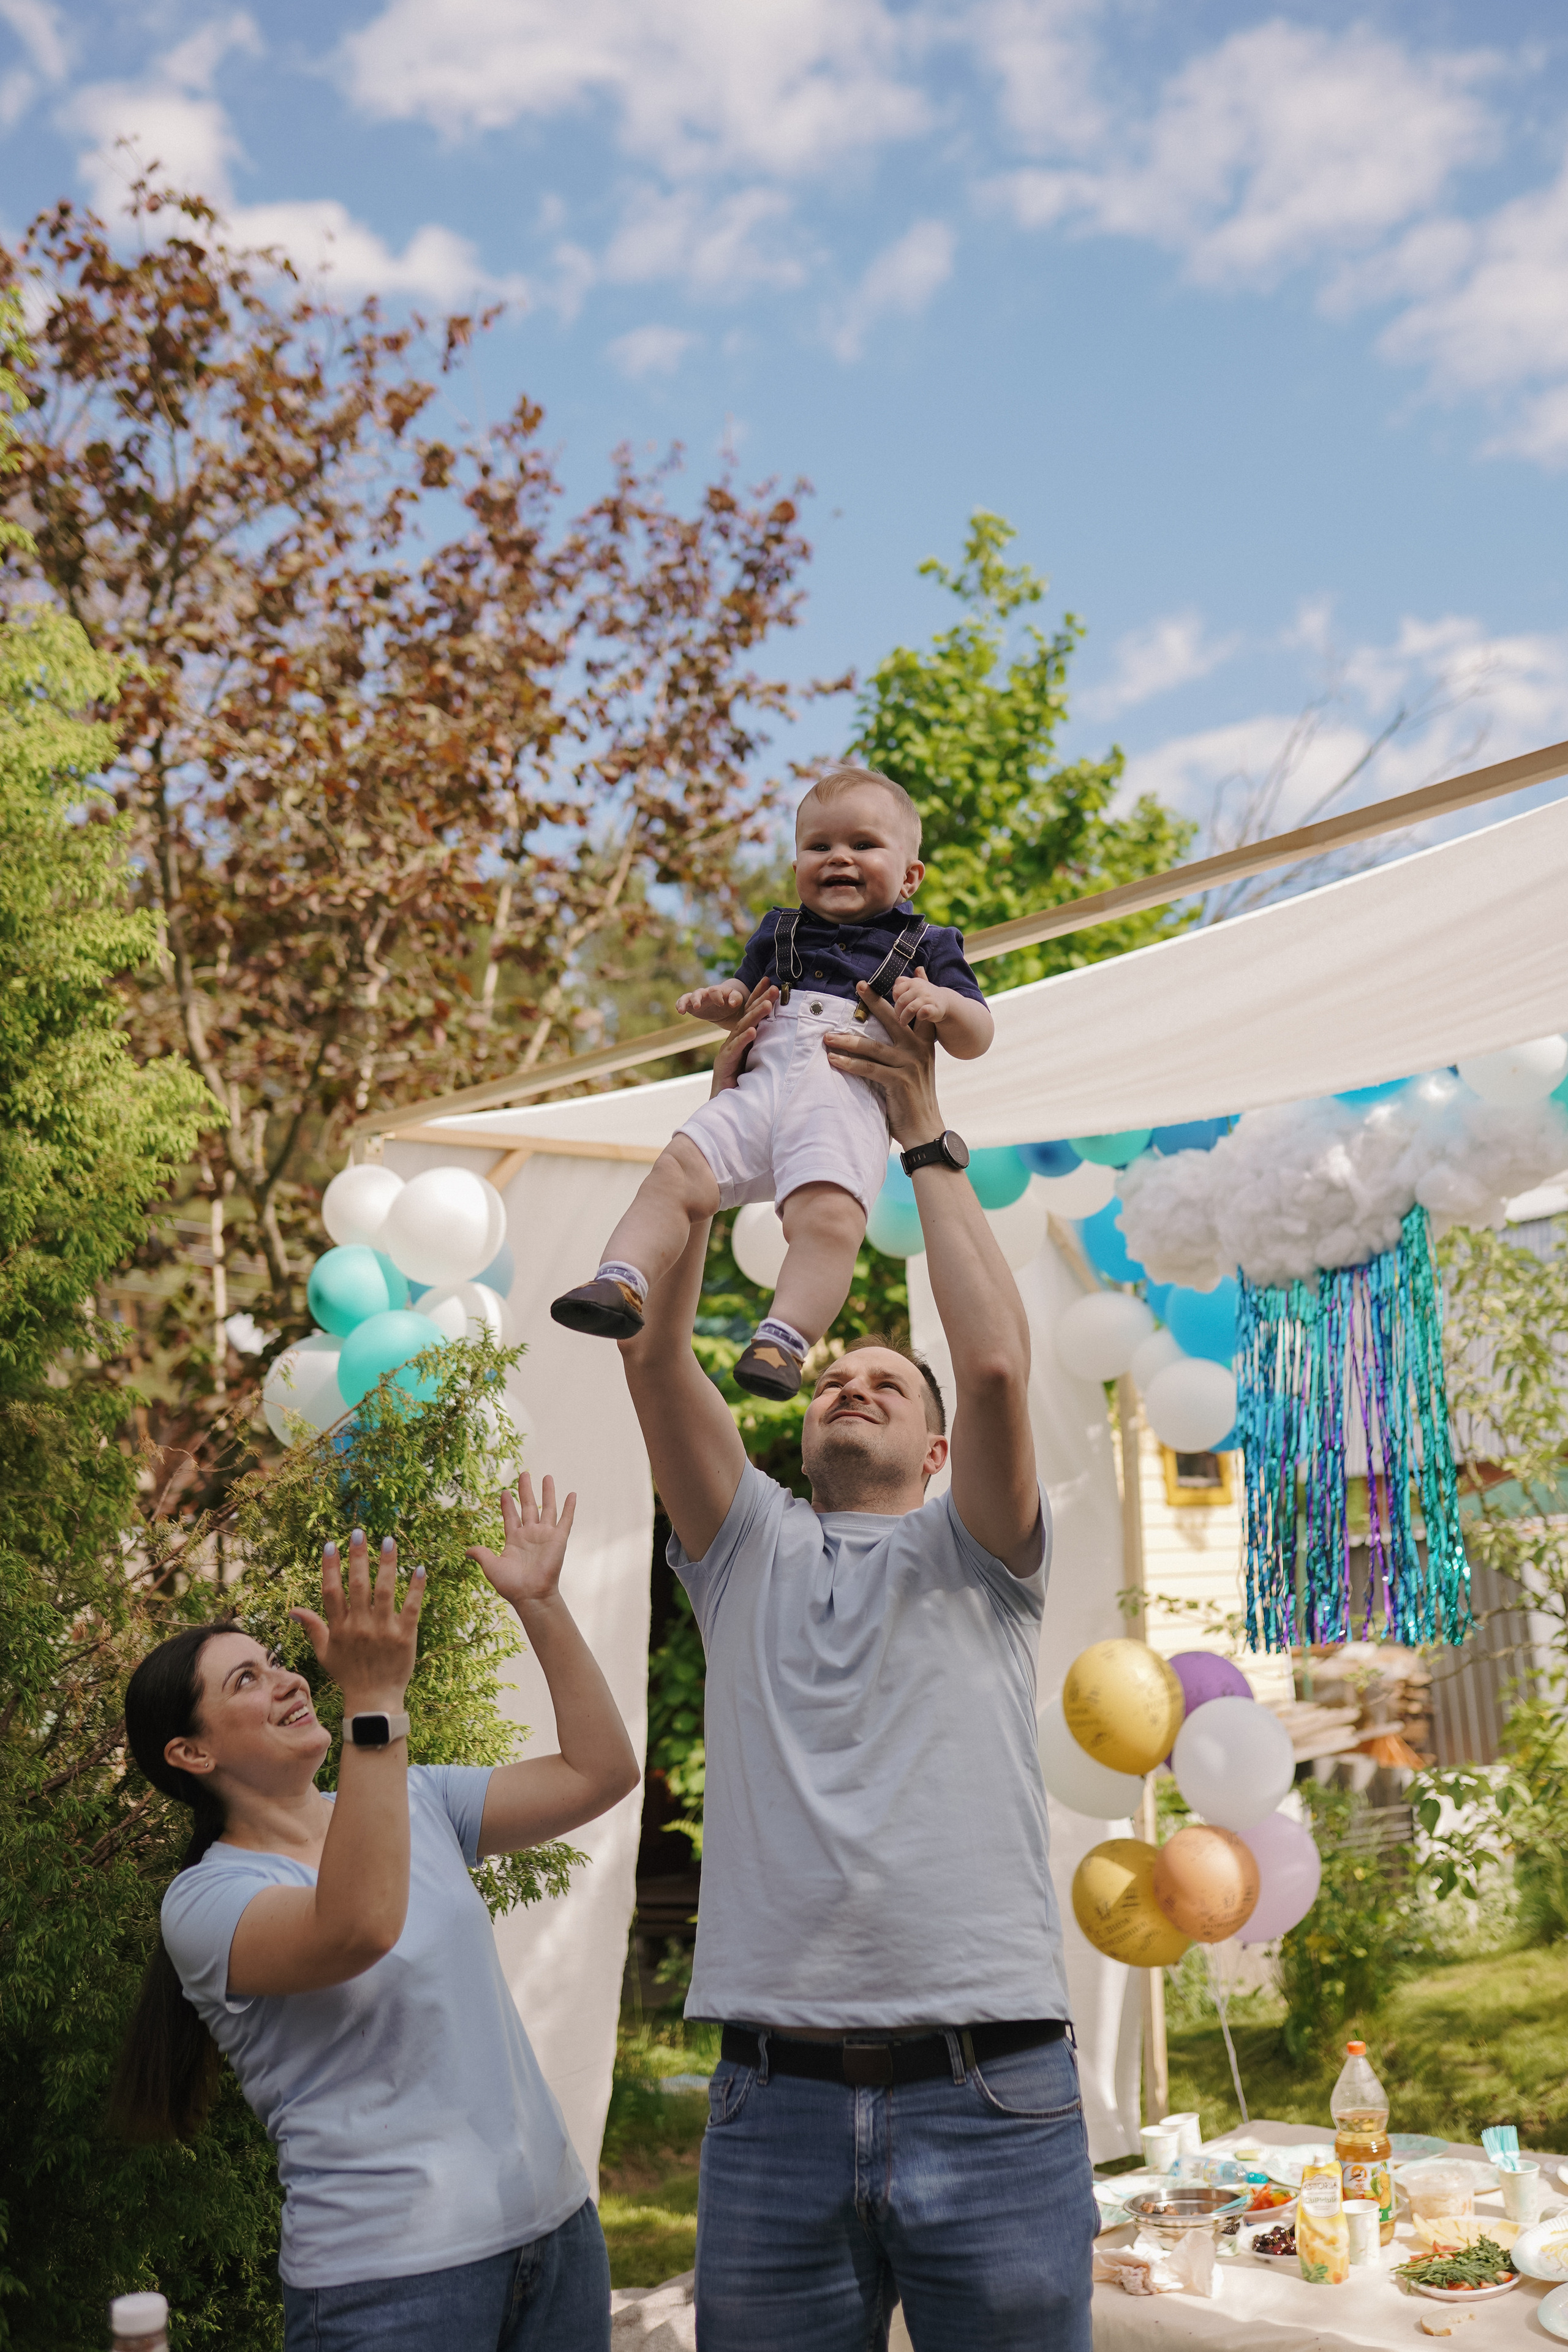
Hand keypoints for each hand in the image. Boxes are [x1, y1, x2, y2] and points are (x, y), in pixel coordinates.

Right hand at [290, 1527, 422, 1713]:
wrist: (374, 1700)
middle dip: (358, 1557)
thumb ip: (312, 1628)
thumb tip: (293, 1610)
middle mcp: (359, 1627)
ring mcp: (383, 1631)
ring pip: (384, 1592)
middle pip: (357, 1586)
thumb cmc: (348, 1675)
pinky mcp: (405, 1636)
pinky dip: (416, 1589)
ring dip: (387, 1565)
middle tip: (359, 1532)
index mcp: (339, 1629)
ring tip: (389, 1541)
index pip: (331, 1592)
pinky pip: (411, 1608)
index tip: (331, 1544)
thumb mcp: (325, 1653)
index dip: (330, 1568)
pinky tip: (419, 1569)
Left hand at [467, 1473, 577, 1613]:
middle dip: (525, 1490)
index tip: (504, 1492)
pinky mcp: (559, 1539)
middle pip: (528, 1506)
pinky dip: (569, 1507)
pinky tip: (572, 1493)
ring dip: (547, 1492)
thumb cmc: (511, 1585)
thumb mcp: (491, 1567)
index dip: (507, 1504)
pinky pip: (565, 1520)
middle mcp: (530, 1535)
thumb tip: (466, 1550)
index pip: (511, 1517)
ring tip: (546, 1476)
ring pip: (547, 1508)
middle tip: (523, 1474)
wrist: (531, 1595)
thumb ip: (481, 1554)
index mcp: (514, 1540)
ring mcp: (545, 1536)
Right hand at [676, 981, 749, 1024]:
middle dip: (696, 998)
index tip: (721, 1004)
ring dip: (683, 1002)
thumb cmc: (732, 1000)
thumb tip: (732, 1003)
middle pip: (698, 992)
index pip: (715, 991)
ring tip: (681, 1010)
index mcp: (717, 990)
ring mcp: (697, 999)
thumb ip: (736, 998)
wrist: (725, 1005)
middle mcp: (705, 993)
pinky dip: (679, 1005)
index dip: (717, 997)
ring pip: (687, 997)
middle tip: (697, 1006)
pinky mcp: (691, 1006)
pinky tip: (680, 1011)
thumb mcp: (738, 998)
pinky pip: (683, 1003)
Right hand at [710, 979, 778, 1093]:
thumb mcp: (757, 1060)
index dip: (760, 997)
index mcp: (742, 1038)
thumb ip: (765, 1047)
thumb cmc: (742, 1082)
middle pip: (747, 1016)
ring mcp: (727, 1050)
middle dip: (761, 1000)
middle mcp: (733, 1040)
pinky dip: (744, 1039)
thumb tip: (786, 1036)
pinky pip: (735, 1049)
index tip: (772, 984)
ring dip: (755, 1015)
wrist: (724, 1102)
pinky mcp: (724, 1063)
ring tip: (767, 1004)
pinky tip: (753, 1031)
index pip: (751, 1013)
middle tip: (775, 988)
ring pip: (742, 1028)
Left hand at [826, 984, 943, 1147]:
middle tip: (859, 985)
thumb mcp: (915, 1070)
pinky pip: (868, 1068)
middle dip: (874, 1001)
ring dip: (846, 1040)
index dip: (910, 992)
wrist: (926, 1130)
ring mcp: (909, 1064)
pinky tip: (833, 1060)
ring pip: (872, 1046)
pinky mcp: (898, 1081)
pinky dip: (848, 1064)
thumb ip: (904, 1051)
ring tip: (827, 1037)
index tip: (902, 975)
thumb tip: (883, 1041)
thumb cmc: (915, 1101)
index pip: (916, 1012)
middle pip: (893, 1019)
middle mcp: (918, 1050)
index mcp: (925, 1045)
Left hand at [890, 966, 948, 1041]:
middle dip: (898, 1012)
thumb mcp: (915, 985)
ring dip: (904, 1018)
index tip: (899, 1006)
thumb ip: (903, 983)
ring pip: (910, 1009)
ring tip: (903, 1023)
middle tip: (899, 1017)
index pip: (896, 991)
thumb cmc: (925, 995)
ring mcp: (927, 998)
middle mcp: (920, 988)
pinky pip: (923, 1012)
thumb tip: (894, 986)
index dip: (895, 1000)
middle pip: (901, 1002)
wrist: (944, 1001)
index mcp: (913, 982)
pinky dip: (919, 1017)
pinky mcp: (934, 1008)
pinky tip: (918, 1018)